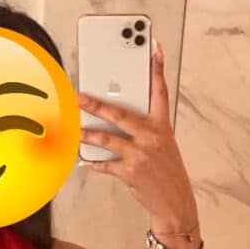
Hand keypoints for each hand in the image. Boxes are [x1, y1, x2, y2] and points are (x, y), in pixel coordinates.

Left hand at [77, 39, 198, 227]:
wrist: (175, 201)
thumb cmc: (165, 171)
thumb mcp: (162, 145)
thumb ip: (144, 131)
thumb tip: (115, 122)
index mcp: (162, 125)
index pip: (160, 92)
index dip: (157, 69)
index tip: (154, 47)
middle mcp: (152, 136)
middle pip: (120, 114)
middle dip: (97, 105)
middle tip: (79, 97)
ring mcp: (141, 154)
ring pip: (108, 140)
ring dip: (88, 135)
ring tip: (75, 130)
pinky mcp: (131, 172)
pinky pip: (106, 165)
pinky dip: (94, 163)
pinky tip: (84, 160)